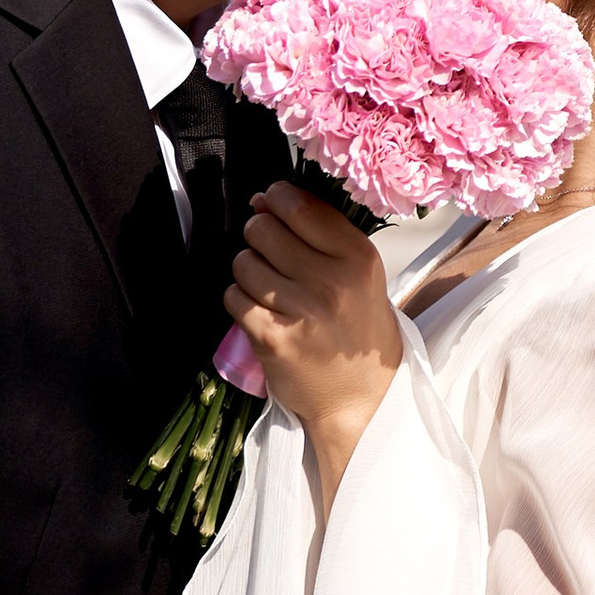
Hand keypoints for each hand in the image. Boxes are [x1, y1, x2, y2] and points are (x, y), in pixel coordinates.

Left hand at [226, 184, 403, 492]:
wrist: (360, 396)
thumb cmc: (357, 327)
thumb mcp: (357, 273)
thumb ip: (317, 233)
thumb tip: (262, 200)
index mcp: (358, 257)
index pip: (301, 207)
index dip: (277, 197)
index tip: (272, 202)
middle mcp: (333, 282)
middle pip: (265, 230)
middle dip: (258, 234)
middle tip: (269, 252)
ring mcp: (302, 312)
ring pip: (244, 263)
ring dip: (248, 270)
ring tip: (267, 286)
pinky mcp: (273, 340)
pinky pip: (234, 298)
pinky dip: (239, 300)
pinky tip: (259, 310)